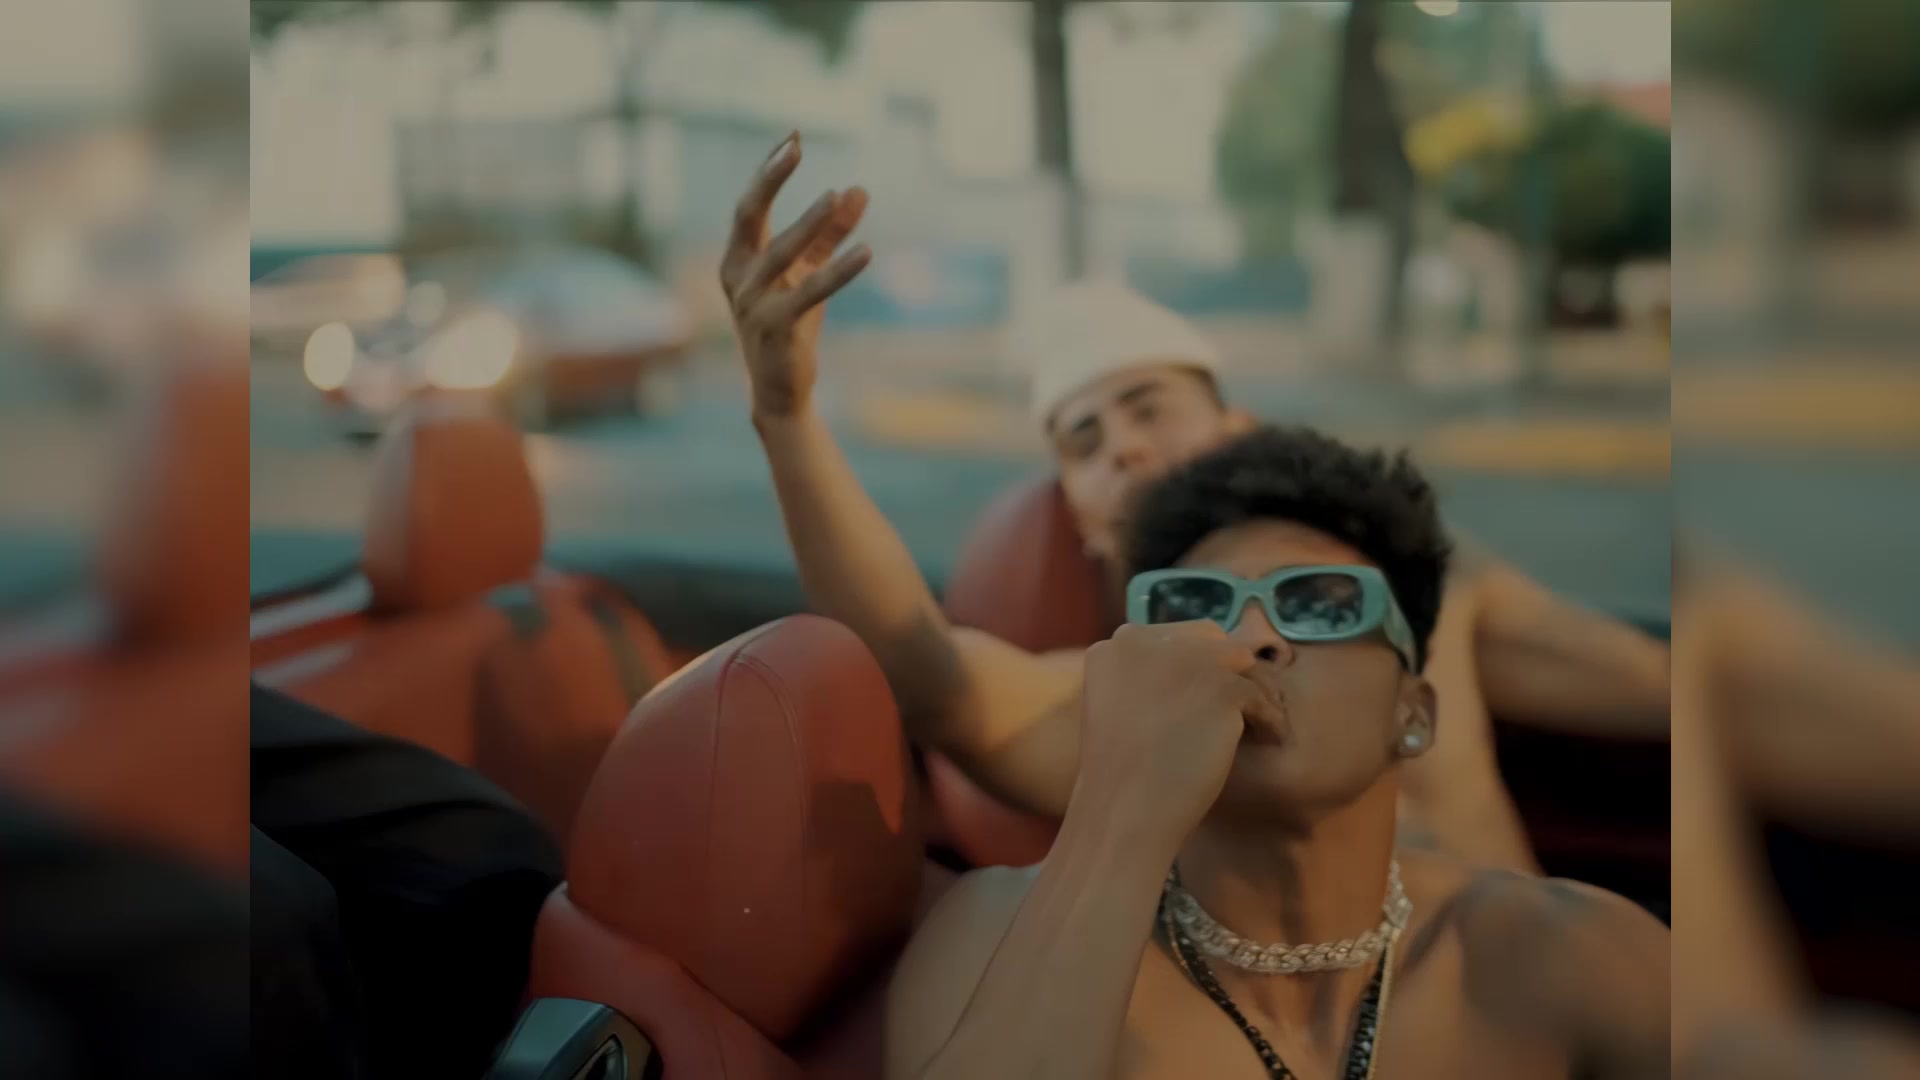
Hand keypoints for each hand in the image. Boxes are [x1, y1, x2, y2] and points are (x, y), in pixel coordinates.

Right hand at [719, 132, 872, 418]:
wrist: (780, 389)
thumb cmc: (791, 324)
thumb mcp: (810, 272)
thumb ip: (831, 233)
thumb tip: (858, 190)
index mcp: (737, 259)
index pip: (749, 206)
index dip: (768, 171)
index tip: (792, 137)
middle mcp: (737, 277)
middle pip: (749, 215)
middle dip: (770, 178)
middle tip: (794, 146)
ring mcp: (751, 303)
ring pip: (781, 253)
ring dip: (810, 222)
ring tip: (836, 193)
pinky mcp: (776, 328)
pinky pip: (809, 292)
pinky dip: (838, 271)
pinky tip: (867, 252)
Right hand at [1075, 621, 1283, 850]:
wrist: (1125, 812)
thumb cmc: (1121, 779)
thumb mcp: (1120, 710)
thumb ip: (1149, 680)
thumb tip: (1201, 671)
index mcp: (1115, 647)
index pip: (1172, 637)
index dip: (1196, 664)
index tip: (1207, 694)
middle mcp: (1148, 641)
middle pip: (1209, 640)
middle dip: (1227, 670)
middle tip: (1241, 704)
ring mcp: (1185, 660)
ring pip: (1239, 661)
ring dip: (1253, 690)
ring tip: (1261, 720)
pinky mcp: (1220, 686)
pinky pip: (1258, 695)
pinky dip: (1268, 718)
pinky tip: (1268, 739)